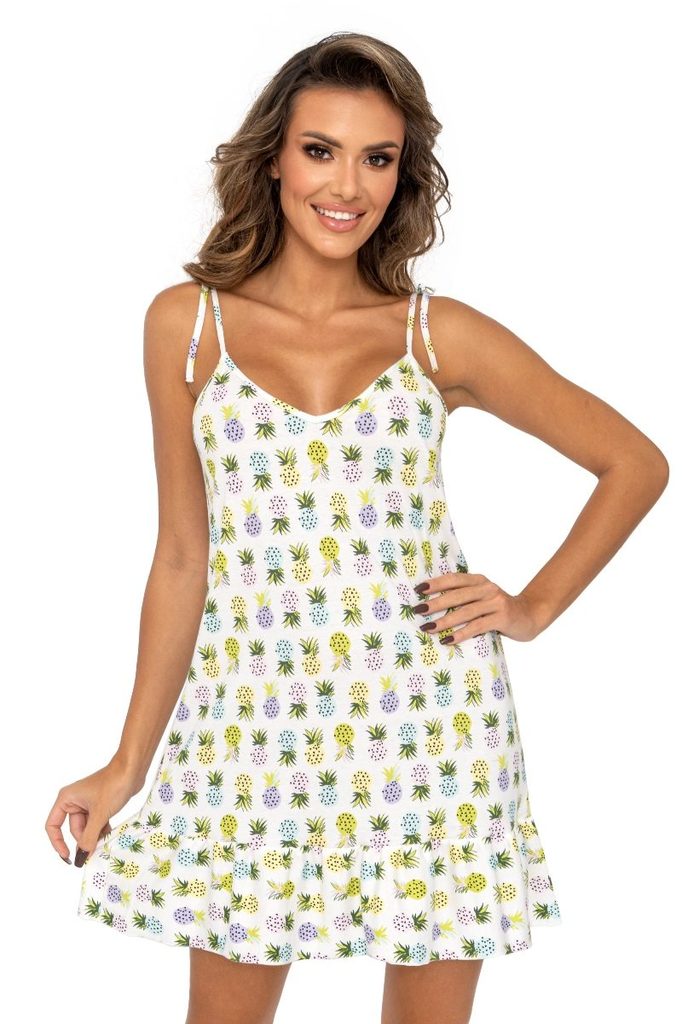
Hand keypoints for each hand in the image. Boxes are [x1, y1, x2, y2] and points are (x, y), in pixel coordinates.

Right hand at [45, 759, 144, 866]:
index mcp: (66, 799)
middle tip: (95, 852)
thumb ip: (88, 837)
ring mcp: (88, 803)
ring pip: (87, 827)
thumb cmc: (113, 785)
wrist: (133, 769)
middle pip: (73, 829)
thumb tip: (81, 857)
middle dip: (84, 840)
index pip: (53, 825)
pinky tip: (109, 836)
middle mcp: (74, 801)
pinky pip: (96, 823)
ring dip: (94, 836)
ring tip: (104, 844)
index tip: (68, 857)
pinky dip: (101, 831)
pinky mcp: (100, 805)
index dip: (58, 843)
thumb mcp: (99, 814)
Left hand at [412, 572, 543, 643]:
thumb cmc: (498, 609)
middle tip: (418, 610)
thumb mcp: (483, 597)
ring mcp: (496, 602)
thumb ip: (465, 597)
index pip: (454, 579)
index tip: (418, 589)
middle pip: (457, 595)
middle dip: (435, 603)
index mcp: (479, 580)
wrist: (529, 615)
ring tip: (428, 628)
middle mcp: (487, 588)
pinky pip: (477, 626)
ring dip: (444, 621)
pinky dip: (461, 633)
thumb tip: (432, 605)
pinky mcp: (502, 618)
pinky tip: (448, 640)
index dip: (436, 583)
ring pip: (465, 611)